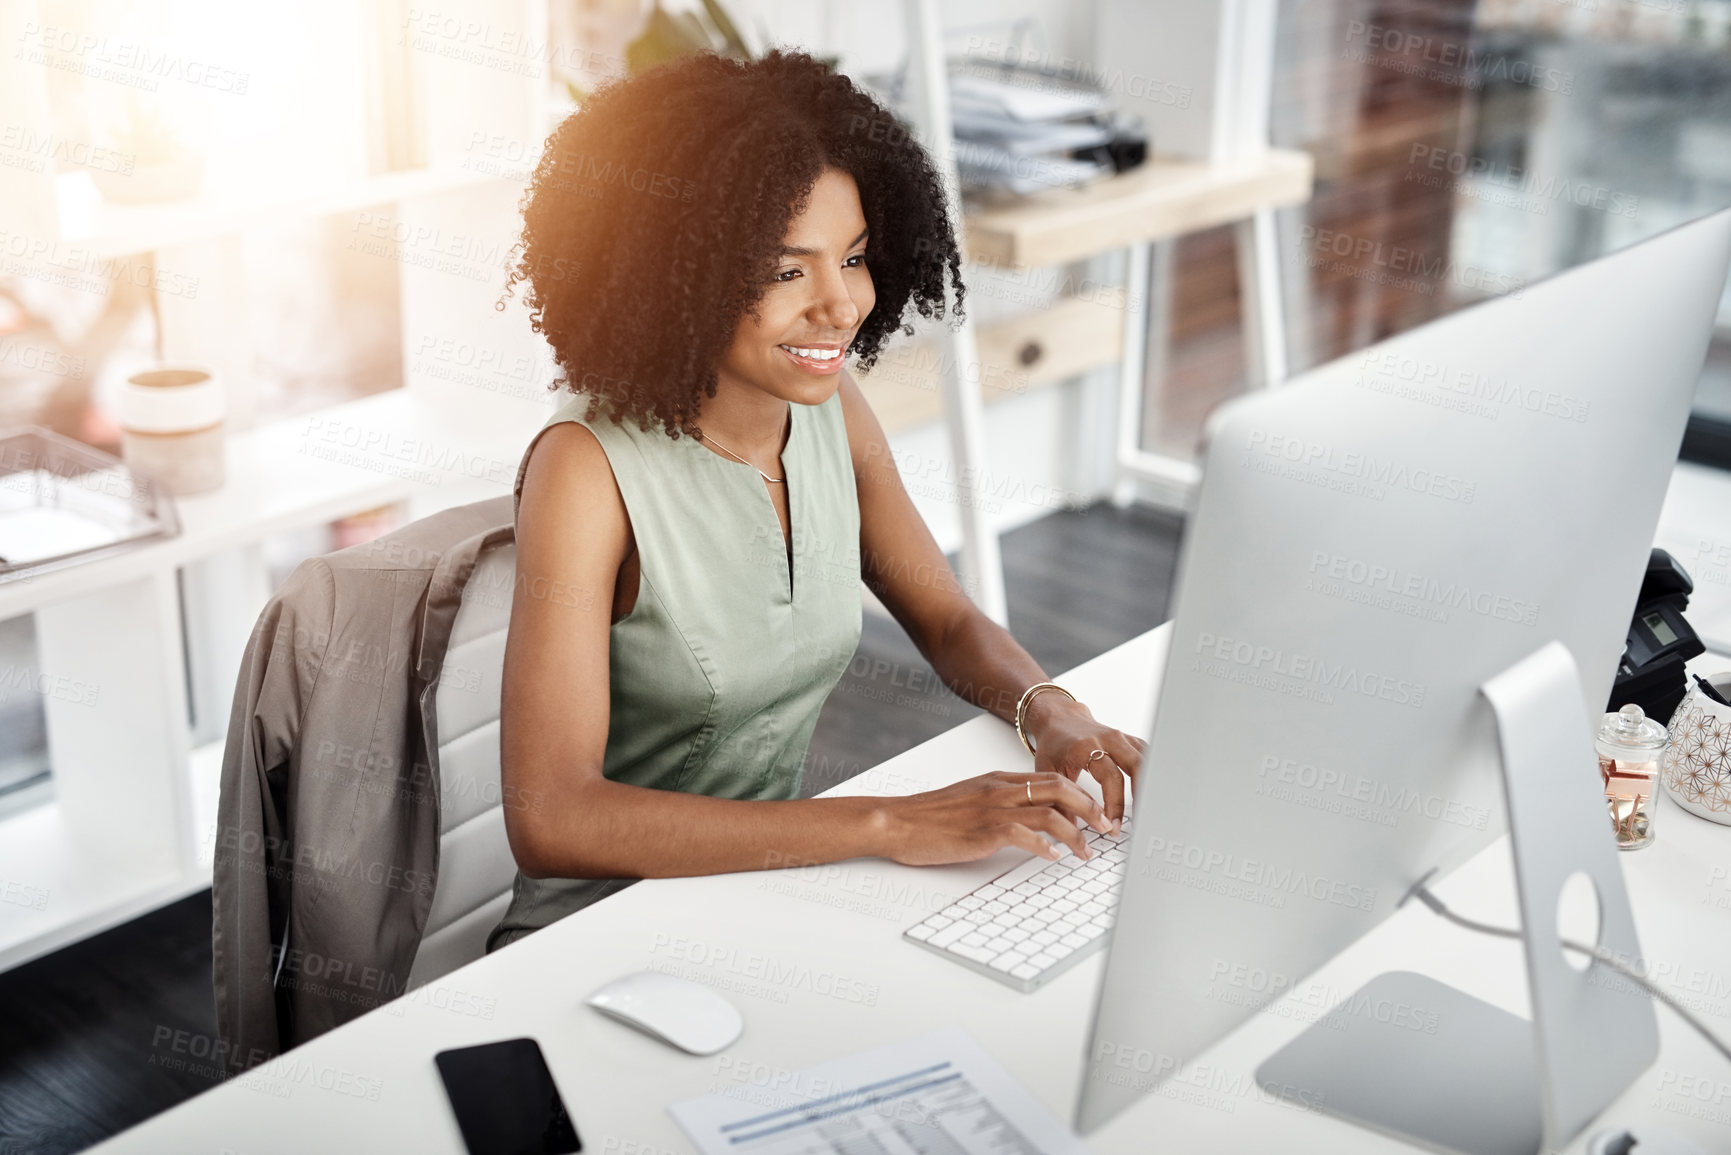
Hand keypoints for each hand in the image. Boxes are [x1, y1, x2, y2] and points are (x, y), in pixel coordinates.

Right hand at [875, 771, 1117, 867]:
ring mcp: (992, 809)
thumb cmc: (930, 816)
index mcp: (998, 780)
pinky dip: (1044, 846)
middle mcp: (999, 789)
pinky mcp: (983, 830)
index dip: (1079, 795)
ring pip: (1048, 813)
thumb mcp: (970, 800)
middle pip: (1058, 788)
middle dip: (1089, 808)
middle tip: (1105, 828)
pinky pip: (1024, 835)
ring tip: (1086, 852)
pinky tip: (1052, 857)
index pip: (1050, 778)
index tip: (1095, 814)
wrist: (898, 822)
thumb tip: (1030, 821)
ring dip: (1075, 834)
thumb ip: (999, 803)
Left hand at [1023, 694, 1143, 828]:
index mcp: (1087, 746)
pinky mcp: (1129, 740)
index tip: (1113, 825)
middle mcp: (1108, 739)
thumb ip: (1059, 799)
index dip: (1115, 804)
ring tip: (1149, 811)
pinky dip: (1152, 773)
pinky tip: (1152, 791)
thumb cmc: (1054, 744)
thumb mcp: (1048, 770)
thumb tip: (1072, 829)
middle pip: (1137, 765)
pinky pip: (1147, 755)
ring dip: (1151, 785)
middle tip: (1140, 820)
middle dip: (1142, 795)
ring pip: (1146, 759)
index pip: (1110, 777)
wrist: (1060, 718)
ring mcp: (1121, 737)